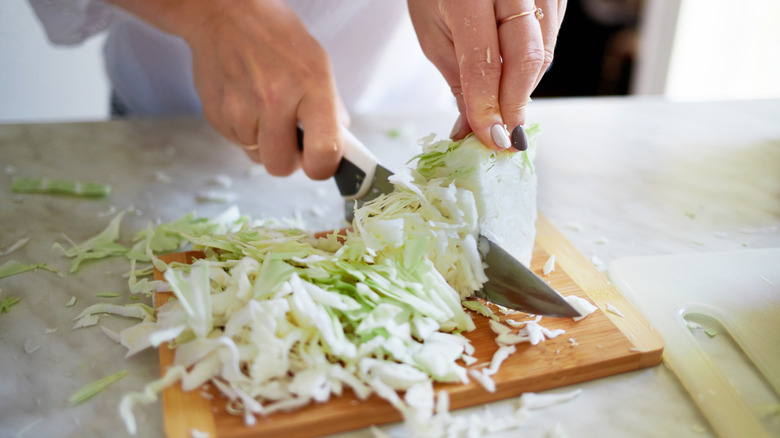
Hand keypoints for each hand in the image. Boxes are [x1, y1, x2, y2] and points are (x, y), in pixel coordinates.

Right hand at [108, 0, 346, 178]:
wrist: (223, 12)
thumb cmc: (275, 36)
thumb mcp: (317, 63)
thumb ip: (330, 108)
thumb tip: (339, 147)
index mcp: (310, 85)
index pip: (323, 153)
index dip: (323, 166)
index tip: (321, 161)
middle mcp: (274, 99)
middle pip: (281, 167)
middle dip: (288, 160)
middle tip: (291, 140)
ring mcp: (240, 108)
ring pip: (257, 157)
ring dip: (264, 143)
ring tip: (265, 111)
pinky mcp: (215, 114)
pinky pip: (236, 143)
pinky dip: (244, 131)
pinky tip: (246, 103)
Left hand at [408, 0, 565, 150]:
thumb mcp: (434, 34)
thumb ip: (459, 82)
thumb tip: (472, 132)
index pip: (484, 62)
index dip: (489, 107)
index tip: (491, 139)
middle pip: (527, 57)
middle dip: (516, 105)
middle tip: (507, 140)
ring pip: (544, 52)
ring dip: (525, 90)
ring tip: (505, 111)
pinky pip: (551, 39)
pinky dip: (533, 69)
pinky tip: (515, 80)